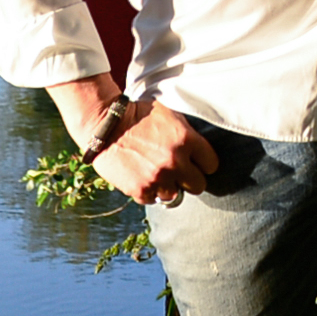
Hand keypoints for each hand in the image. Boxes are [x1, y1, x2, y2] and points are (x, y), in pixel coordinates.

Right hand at [95, 98, 219, 205]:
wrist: (104, 125)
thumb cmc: (138, 116)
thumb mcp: (169, 115)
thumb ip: (187, 134)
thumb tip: (199, 151)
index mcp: (186, 140)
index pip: (212, 164)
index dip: (204, 163)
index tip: (197, 163)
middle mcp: (175, 161)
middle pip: (198, 185)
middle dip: (189, 179)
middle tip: (179, 172)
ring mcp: (158, 178)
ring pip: (175, 195)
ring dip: (167, 186)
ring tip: (156, 174)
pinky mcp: (141, 190)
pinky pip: (153, 200)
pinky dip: (148, 192)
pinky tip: (142, 177)